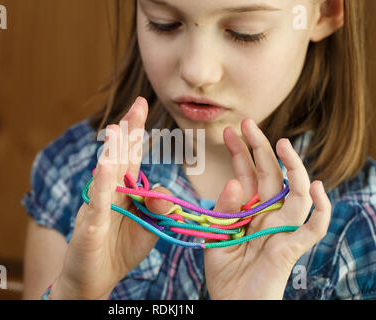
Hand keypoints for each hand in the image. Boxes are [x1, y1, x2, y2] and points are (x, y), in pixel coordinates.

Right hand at [51, 97, 173, 299]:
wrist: (96, 279)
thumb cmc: (121, 249)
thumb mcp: (148, 227)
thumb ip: (158, 208)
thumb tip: (164, 192)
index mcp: (123, 189)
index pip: (130, 155)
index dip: (135, 131)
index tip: (142, 104)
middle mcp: (108, 192)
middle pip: (118, 157)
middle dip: (127, 131)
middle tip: (138, 105)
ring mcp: (97, 207)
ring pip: (105, 175)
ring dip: (111, 152)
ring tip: (118, 130)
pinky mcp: (90, 227)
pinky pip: (97, 204)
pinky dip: (101, 186)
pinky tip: (104, 167)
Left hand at [204, 118, 331, 299]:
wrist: (233, 303)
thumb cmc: (225, 272)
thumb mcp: (216, 236)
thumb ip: (224, 211)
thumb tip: (234, 182)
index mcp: (249, 210)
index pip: (247, 174)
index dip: (239, 152)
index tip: (229, 131)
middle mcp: (268, 214)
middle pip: (269, 175)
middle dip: (260, 148)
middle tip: (248, 123)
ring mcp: (282, 229)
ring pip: (295, 195)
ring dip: (292, 169)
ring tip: (282, 144)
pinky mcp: (291, 248)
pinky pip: (312, 229)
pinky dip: (319, 210)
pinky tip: (316, 188)